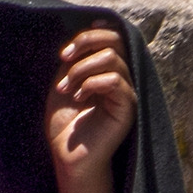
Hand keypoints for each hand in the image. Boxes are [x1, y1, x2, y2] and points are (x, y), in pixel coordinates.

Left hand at [45, 25, 136, 192]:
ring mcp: (127, 92)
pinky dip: (92, 83)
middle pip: (116, 39)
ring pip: (113, 58)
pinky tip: (79, 97)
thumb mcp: (63, 86)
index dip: (90, 33)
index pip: (110, 37)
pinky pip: (115, 80)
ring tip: (67, 89)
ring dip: (82, 69)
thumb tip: (81, 37)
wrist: (68, 159)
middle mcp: (121, 78)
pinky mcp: (128, 108)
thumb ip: (74, 62)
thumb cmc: (66, 127)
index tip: (65, 52)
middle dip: (87, 42)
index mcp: (107, 70)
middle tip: (64, 58)